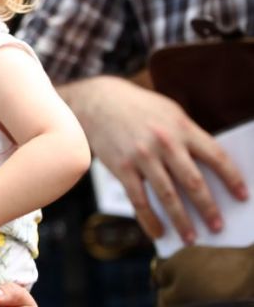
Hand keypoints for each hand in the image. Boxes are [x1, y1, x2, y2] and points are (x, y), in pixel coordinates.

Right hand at [66, 77, 247, 241]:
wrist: (97, 100)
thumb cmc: (139, 109)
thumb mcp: (169, 113)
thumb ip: (187, 138)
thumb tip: (209, 174)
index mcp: (181, 127)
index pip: (215, 156)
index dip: (231, 178)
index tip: (242, 196)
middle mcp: (163, 142)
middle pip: (193, 181)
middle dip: (208, 208)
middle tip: (218, 227)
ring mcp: (142, 156)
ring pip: (167, 195)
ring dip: (181, 220)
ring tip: (191, 237)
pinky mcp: (122, 167)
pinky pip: (139, 200)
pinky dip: (150, 219)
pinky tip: (158, 232)